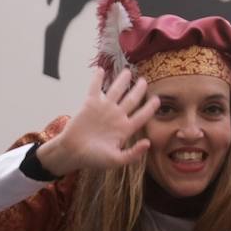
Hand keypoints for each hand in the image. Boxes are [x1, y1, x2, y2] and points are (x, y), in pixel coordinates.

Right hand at [37, 68, 157, 175]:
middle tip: (144, 80)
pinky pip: (94, 89)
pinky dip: (97, 79)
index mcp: (125, 129)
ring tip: (127, 71)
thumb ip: (133, 154)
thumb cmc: (93, 159)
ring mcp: (103, 109)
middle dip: (138, 90)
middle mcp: (116, 116)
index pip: (141, 116)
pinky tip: (100, 70)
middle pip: (131, 100)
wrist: (72, 153)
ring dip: (121, 81)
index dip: (150, 108)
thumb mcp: (116, 160)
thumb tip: (148, 143)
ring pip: (115, 91)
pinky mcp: (89, 105)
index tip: (158, 99)